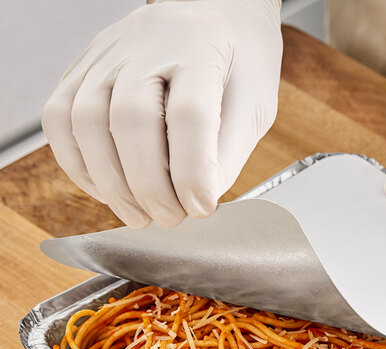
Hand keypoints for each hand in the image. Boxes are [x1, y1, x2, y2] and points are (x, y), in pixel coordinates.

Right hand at [42, 0, 281, 227]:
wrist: (216, 10)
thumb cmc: (240, 59)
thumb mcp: (254, 104)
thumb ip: (229, 152)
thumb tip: (197, 199)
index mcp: (200, 48)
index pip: (189, 115)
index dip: (192, 171)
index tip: (201, 208)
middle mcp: (147, 43)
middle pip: (130, 118)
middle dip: (148, 186)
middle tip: (170, 218)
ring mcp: (107, 53)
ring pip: (85, 120)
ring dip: (110, 183)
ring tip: (139, 214)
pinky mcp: (83, 67)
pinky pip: (59, 117)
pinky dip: (77, 163)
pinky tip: (107, 188)